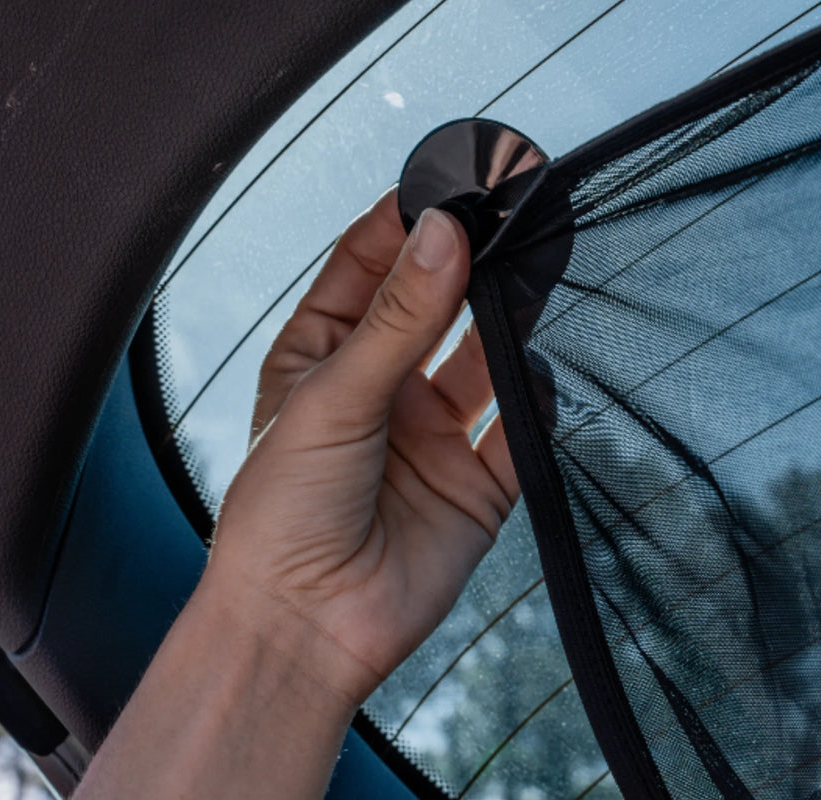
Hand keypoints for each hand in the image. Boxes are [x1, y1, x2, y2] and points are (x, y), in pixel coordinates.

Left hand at [206, 188, 517, 708]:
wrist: (305, 630)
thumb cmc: (281, 514)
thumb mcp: (330, 396)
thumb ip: (396, 319)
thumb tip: (442, 235)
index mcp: (325, 355)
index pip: (367, 266)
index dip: (403, 225)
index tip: (444, 190)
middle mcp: (383, 386)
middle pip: (434, 304)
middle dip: (465, 263)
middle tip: (502, 220)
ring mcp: (432, 432)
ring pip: (482, 356)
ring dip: (507, 318)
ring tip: (530, 275)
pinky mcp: (476, 481)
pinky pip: (520, 427)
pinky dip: (537, 397)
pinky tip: (540, 372)